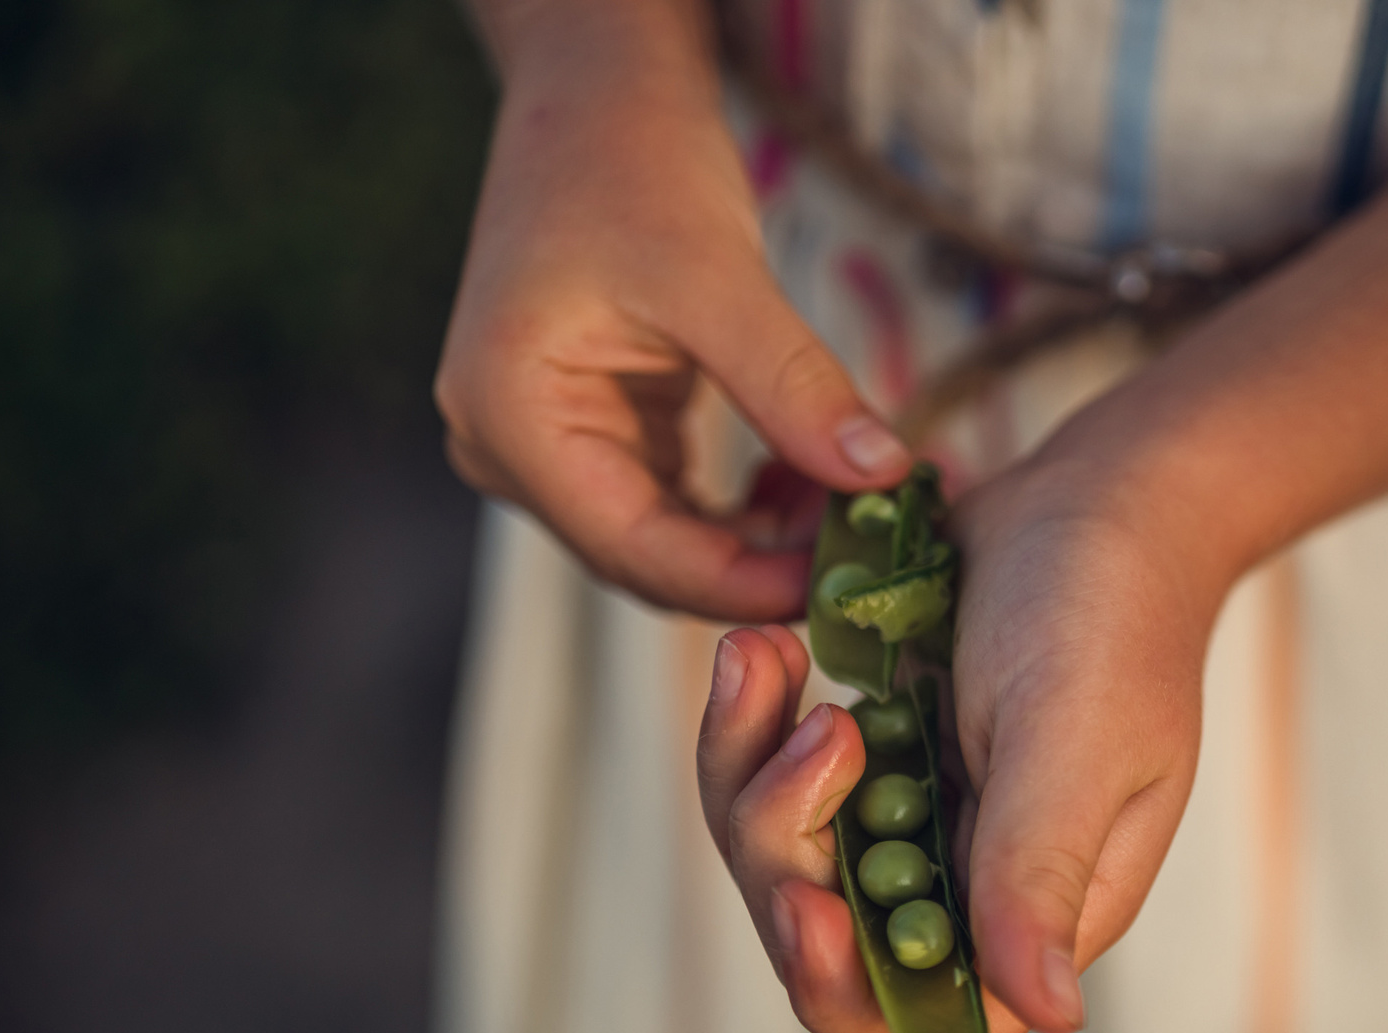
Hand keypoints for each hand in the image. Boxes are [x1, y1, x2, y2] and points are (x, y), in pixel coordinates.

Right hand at [435, 0, 912, 619]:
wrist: (597, 95)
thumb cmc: (634, 161)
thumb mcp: (720, 275)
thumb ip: (795, 387)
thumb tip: (882, 477)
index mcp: (507, 417)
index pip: (634, 549)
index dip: (743, 583)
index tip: (844, 582)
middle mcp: (505, 449)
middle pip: (646, 559)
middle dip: (760, 566)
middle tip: (869, 551)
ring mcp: (541, 449)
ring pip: (665, 542)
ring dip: (760, 541)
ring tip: (852, 503)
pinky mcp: (588, 436)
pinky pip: (673, 507)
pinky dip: (745, 510)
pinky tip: (811, 480)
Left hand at [695, 451, 1226, 1032]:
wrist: (1103, 496)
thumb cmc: (1110, 613)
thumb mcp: (1074, 739)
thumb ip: (1040, 873)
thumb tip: (1049, 1019)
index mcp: (1039, 909)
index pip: (930, 1021)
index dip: (847, 990)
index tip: (805, 900)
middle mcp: (971, 887)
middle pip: (826, 941)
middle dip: (785, 846)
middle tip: (818, 730)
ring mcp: (916, 824)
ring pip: (783, 855)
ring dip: (751, 769)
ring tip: (764, 656)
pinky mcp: (878, 761)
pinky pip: (775, 776)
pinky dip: (754, 719)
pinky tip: (769, 647)